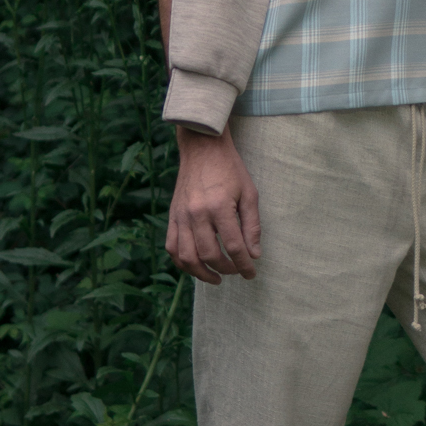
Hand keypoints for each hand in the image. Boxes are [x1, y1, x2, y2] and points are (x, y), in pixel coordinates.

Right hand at [167, 128, 261, 284]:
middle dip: (226, 269)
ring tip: (216, 277)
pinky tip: (195, 266)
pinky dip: (182, 262)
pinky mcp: (172, 216)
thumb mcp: (249, 193)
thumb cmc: (230, 169)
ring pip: (186, 257)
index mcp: (219, 207)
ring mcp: (180, 216)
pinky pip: (172, 247)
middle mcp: (196, 214)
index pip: (233, 246)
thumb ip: (252, 226)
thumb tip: (254, 254)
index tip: (251, 274)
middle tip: (237, 271)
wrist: (203, 148)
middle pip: (209, 255)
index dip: (244, 265)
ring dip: (201, 273)